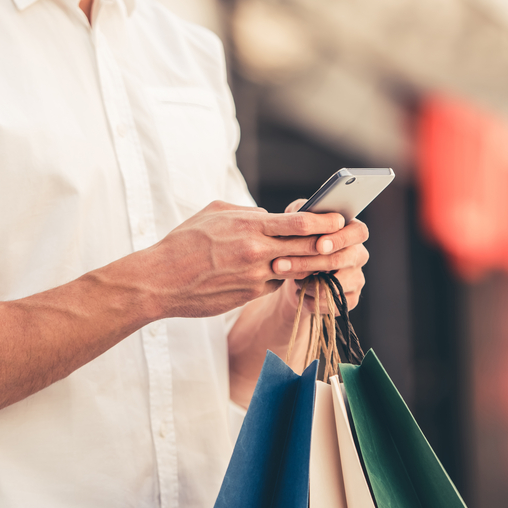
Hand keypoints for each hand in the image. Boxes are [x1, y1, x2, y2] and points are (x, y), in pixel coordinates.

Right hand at [143, 200, 347, 318]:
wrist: (161, 281)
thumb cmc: (184, 242)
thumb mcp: (214, 213)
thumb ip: (246, 212)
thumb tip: (268, 215)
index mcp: (250, 226)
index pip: (299, 223)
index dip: (325, 221)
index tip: (340, 219)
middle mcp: (257, 252)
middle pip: (306, 247)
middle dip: (330, 243)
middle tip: (347, 239)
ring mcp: (255, 276)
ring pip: (295, 268)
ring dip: (311, 264)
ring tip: (325, 257)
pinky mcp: (249, 295)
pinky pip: (275, 283)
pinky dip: (284, 277)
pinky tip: (290, 272)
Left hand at [270, 199, 368, 319]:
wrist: (296, 274)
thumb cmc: (298, 243)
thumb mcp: (296, 224)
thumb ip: (299, 212)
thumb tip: (298, 212)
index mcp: (352, 231)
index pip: (358, 232)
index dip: (340, 238)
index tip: (318, 245)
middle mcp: (358, 254)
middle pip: (342, 258)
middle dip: (310, 262)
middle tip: (281, 264)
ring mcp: (357, 277)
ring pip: (336, 283)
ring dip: (309, 283)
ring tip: (292, 279)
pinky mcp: (351, 299)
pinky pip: (335, 303)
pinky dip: (313, 300)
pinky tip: (302, 293)